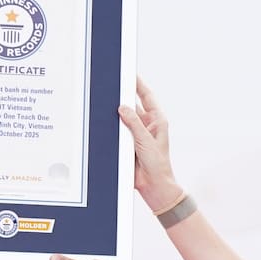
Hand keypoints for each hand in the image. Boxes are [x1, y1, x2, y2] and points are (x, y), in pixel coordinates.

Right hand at [116, 78, 186, 213]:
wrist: (153, 186)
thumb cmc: (158, 165)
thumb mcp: (146, 141)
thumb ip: (134, 124)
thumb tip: (123, 108)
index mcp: (157, 120)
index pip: (146, 96)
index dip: (138, 84)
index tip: (129, 73)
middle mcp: (146, 125)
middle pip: (132, 105)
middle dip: (122, 96)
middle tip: (111, 85)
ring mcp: (135, 135)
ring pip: (123, 119)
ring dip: (115, 114)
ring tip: (104, 103)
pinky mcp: (126, 144)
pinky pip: (116, 132)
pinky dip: (111, 128)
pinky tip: (102, 123)